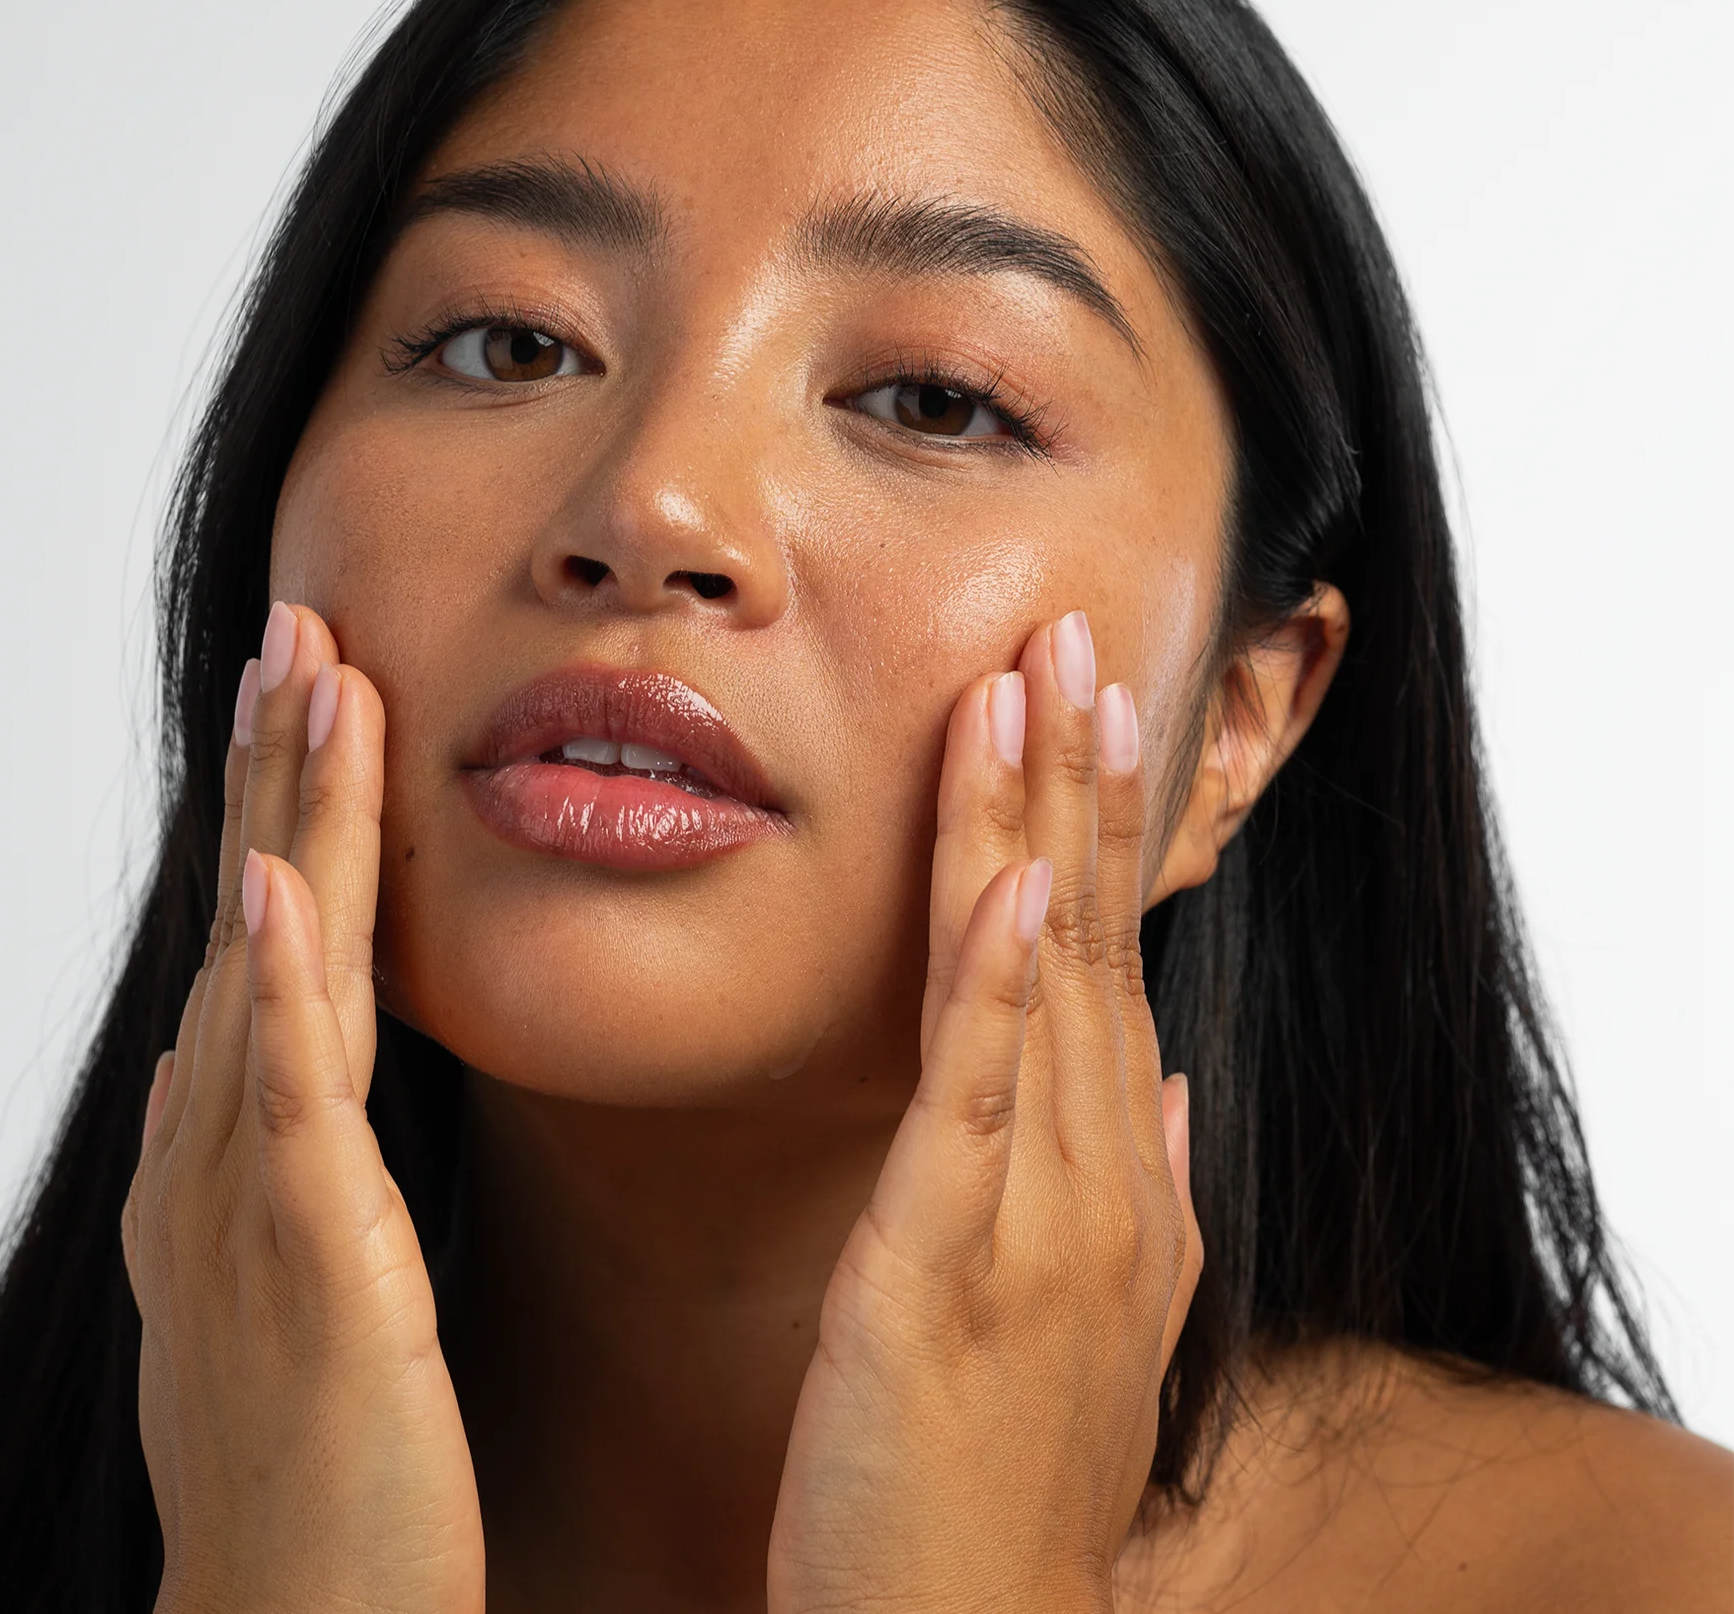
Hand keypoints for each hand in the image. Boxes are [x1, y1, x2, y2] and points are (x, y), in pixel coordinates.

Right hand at [120, 602, 482, 1613]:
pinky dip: (275, 985)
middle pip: (255, 918)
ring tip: (310, 681)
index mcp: (242, 1142)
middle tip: (302, 627)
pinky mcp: (308, 1258)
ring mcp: (254, 1194)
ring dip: (283, 818)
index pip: (266, 938)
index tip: (319, 687)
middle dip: (275, 768)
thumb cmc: (322, 1448)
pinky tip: (270, 886)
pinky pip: (288, 1098)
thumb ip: (282, 1150)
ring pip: (274, 966)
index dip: (281, 806)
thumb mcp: (302, 1259)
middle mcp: (226, 1145)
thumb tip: (255, 1054)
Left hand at [769, 611, 1202, 1613]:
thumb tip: (1166, 1083)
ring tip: (1040, 687)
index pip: (1106, 962)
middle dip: (1079, 779)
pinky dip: (1001, 986)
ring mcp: (1032, 1222)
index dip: (1100, 826)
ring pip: (1042, 986)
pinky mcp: (944, 1275)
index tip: (1091, 703)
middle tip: (1073, 632)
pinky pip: (976, 1106)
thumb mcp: (1091, 1318)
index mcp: (1110, 1180)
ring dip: (1039, 826)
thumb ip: (1139, 1191)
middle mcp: (1094, 1181)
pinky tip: (1009, 882)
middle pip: (1088, 939)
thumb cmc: (1000, 1479)